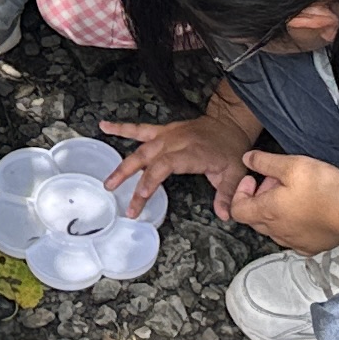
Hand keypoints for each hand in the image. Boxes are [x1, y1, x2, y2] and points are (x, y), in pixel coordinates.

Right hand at [99, 109, 252, 215]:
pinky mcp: (163, 131)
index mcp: (192, 152)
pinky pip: (139, 129)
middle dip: (130, 177)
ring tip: (108, 180)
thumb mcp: (234, 174)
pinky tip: (104, 126)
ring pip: (140, 147)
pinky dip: (121, 128)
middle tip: (116, 194)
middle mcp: (176, 142)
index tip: (141, 196)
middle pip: (148, 158)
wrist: (229, 124)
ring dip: (123, 164)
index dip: (151, 179)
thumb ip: (226, 195)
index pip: (165, 165)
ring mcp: (167, 135)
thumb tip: (224, 215)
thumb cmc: (229, 150)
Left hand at [227, 149, 338, 254]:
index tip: (253, 179)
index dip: (240, 192)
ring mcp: (294, 242)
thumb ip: (265, 162)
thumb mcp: (292, 165)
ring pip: (273, 228)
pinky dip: (291, 224)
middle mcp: (277, 232)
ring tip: (293, 192)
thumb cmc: (326, 189)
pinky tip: (305, 211)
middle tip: (275, 181)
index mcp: (267, 212)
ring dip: (275, 210)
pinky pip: (292, 237)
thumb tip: (247, 159)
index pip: (238, 209)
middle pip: (254, 218)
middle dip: (259, 197)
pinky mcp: (311, 247)